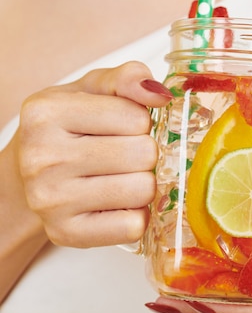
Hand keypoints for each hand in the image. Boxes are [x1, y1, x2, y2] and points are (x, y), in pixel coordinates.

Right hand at [18, 62, 171, 247]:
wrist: (30, 173)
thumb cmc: (68, 127)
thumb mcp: (91, 89)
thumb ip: (127, 78)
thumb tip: (161, 94)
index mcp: (46, 113)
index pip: (136, 117)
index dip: (139, 120)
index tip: (121, 126)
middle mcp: (42, 157)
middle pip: (143, 154)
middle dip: (144, 151)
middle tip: (124, 153)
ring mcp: (51, 200)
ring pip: (143, 190)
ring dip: (143, 182)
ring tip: (121, 176)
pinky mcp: (66, 233)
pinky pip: (133, 226)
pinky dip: (136, 214)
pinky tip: (117, 202)